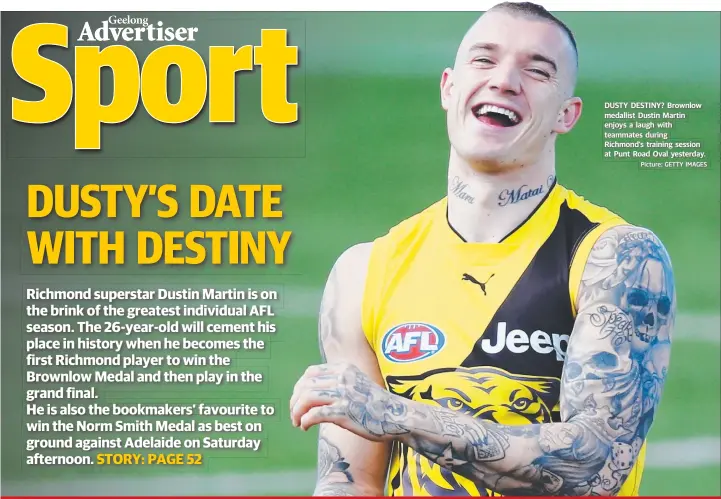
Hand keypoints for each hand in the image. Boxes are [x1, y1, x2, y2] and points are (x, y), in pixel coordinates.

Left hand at [289, 362, 410, 440]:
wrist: (396, 416)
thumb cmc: (376, 404)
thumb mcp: (357, 382)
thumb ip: (339, 381)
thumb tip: (314, 389)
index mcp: (344, 368)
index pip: (311, 373)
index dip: (299, 387)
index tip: (298, 400)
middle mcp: (343, 377)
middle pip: (306, 385)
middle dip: (295, 401)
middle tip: (294, 414)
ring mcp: (344, 394)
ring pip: (307, 398)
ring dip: (297, 412)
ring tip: (297, 422)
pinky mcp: (344, 412)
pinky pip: (315, 414)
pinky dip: (305, 420)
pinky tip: (305, 427)